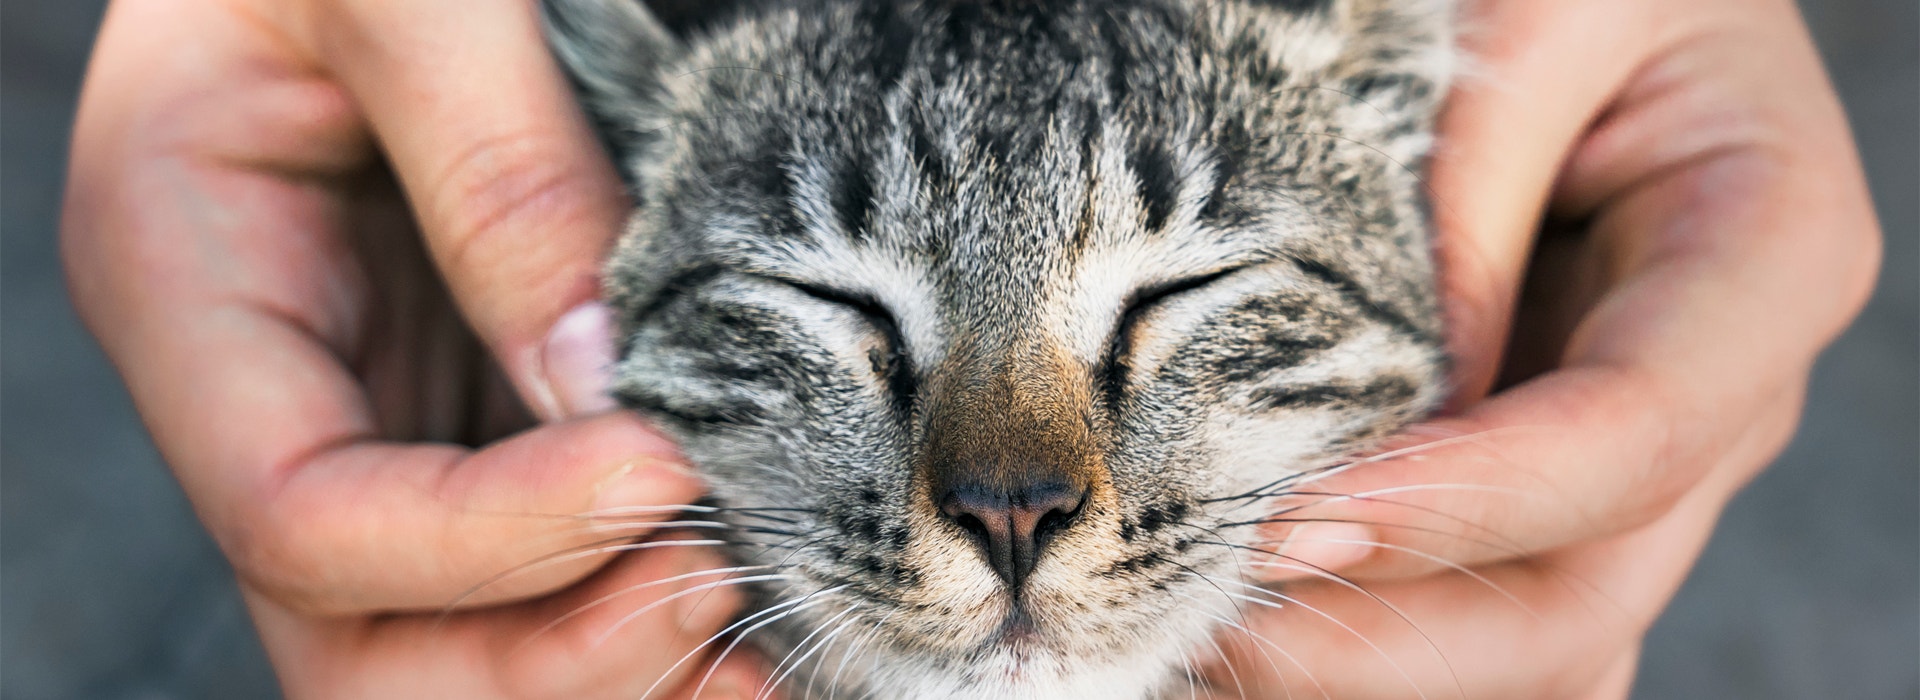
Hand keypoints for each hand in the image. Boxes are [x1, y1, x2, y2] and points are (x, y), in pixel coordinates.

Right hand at [62, 0, 764, 696]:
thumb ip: (496, 168)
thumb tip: (605, 382)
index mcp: (190, 281)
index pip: (303, 514)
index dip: (485, 537)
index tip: (662, 472)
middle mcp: (278, 381)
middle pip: (362, 631)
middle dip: (542, 651)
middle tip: (717, 587)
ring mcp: (382, 400)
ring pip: (458, 627)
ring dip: (608, 652)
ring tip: (767, 634)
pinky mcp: (478, 390)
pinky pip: (543, 549)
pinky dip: (643, 589)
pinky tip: (758, 587)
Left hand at [1217, 0, 1878, 696]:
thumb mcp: (1539, 20)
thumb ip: (1465, 199)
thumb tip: (1377, 412)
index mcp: (1762, 258)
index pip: (1626, 440)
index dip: (1461, 506)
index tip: (1287, 524)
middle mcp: (1720, 393)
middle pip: (1583, 596)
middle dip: (1395, 640)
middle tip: (1202, 617)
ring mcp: (1643, 457)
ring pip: (1541, 645)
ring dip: (1377, 670)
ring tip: (1200, 649)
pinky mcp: (1558, 479)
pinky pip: (1491, 611)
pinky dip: (1378, 642)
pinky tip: (1249, 632)